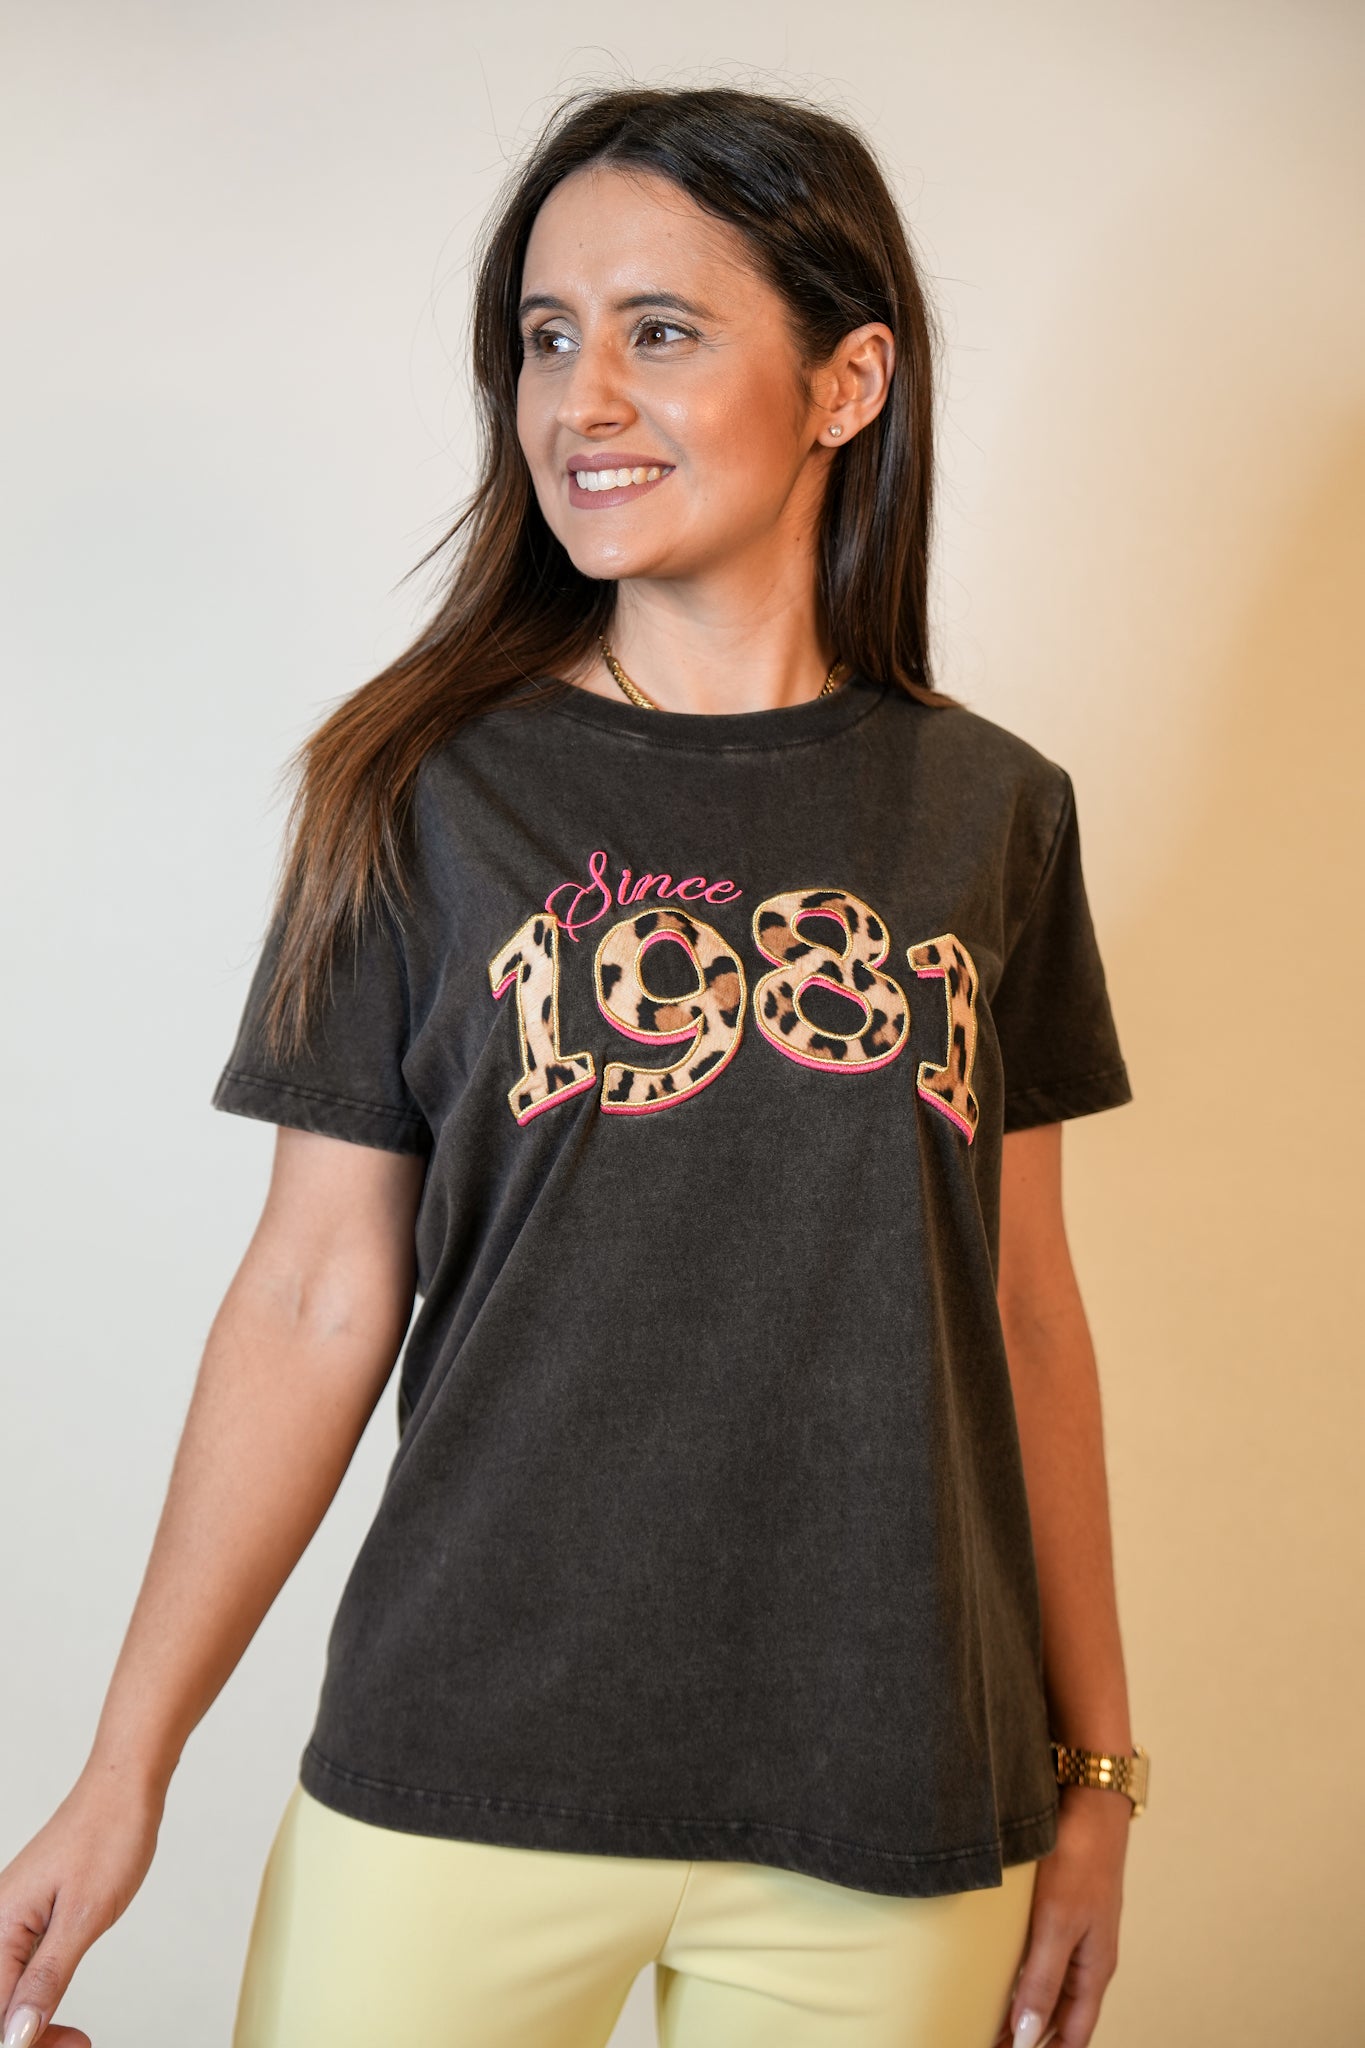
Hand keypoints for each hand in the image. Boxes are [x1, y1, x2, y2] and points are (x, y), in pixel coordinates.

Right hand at [0, 1760, 164, 2046]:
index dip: (23, 2043)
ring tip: (75, 2037)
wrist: (125, 1786)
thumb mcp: (84, 1916)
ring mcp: (9, 1920)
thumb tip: (15, 2037)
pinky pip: (17, 1972)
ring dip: (32, 2024)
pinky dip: (37, 1998)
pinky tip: (59, 2009)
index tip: (68, 2047)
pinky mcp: (26, 1917)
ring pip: (6, 1994)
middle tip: (77, 2042)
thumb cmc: (109, 1835)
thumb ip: (46, 1979)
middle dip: (27, 2038)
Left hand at [994, 1787, 1129, 2047]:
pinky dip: (1023, 1977)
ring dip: (1026, 2010)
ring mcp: (1077, 1933)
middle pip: (1062, 2017)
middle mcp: (1087, 1958)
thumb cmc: (1079, 1860)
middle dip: (1032, 2037)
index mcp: (1093, 1970)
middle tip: (991, 2043)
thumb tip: (1028, 2037)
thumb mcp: (1056, 1924)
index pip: (1073, 2036)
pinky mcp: (1061, 1910)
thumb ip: (1042, 1980)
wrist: (1089, 1801)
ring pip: (1052, 1988)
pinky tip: (1001, 1977)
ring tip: (990, 2024)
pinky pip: (1043, 1958)